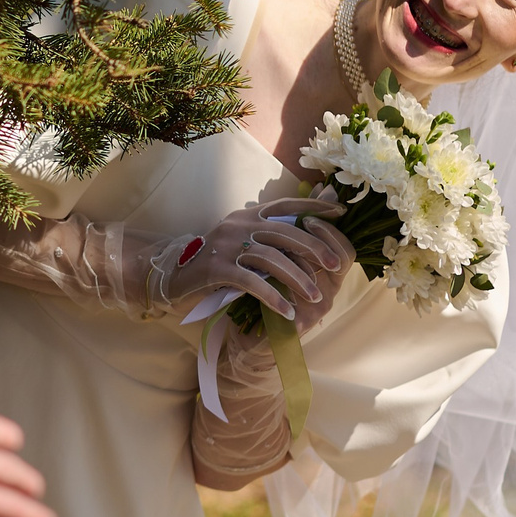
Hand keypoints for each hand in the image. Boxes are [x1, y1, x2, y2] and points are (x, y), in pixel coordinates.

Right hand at [163, 193, 352, 324]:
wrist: (175, 273)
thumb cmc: (217, 259)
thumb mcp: (243, 238)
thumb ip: (272, 231)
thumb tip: (309, 222)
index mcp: (248, 215)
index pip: (287, 205)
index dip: (314, 206)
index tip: (340, 212)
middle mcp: (239, 225)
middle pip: (285, 232)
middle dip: (313, 248)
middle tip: (334, 265)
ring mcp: (227, 246)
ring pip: (271, 259)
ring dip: (297, 278)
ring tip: (314, 296)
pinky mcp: (217, 269)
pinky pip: (252, 283)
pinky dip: (273, 297)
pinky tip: (287, 311)